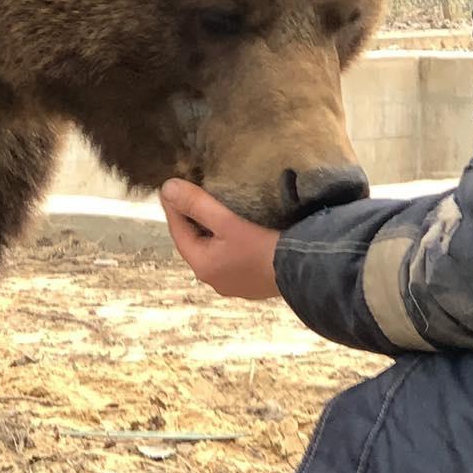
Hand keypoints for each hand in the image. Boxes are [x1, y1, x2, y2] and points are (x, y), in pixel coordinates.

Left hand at [160, 178, 280, 299]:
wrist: (305, 272)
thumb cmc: (264, 247)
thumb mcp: (227, 221)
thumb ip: (197, 204)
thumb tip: (167, 188)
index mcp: (203, 266)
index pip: (178, 231)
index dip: (173, 207)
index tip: (170, 188)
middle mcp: (214, 279)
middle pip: (195, 242)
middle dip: (192, 219)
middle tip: (191, 195)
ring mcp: (234, 284)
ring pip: (214, 251)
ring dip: (211, 231)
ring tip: (214, 210)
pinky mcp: (252, 282)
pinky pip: (232, 258)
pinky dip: (228, 242)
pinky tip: (239, 231)